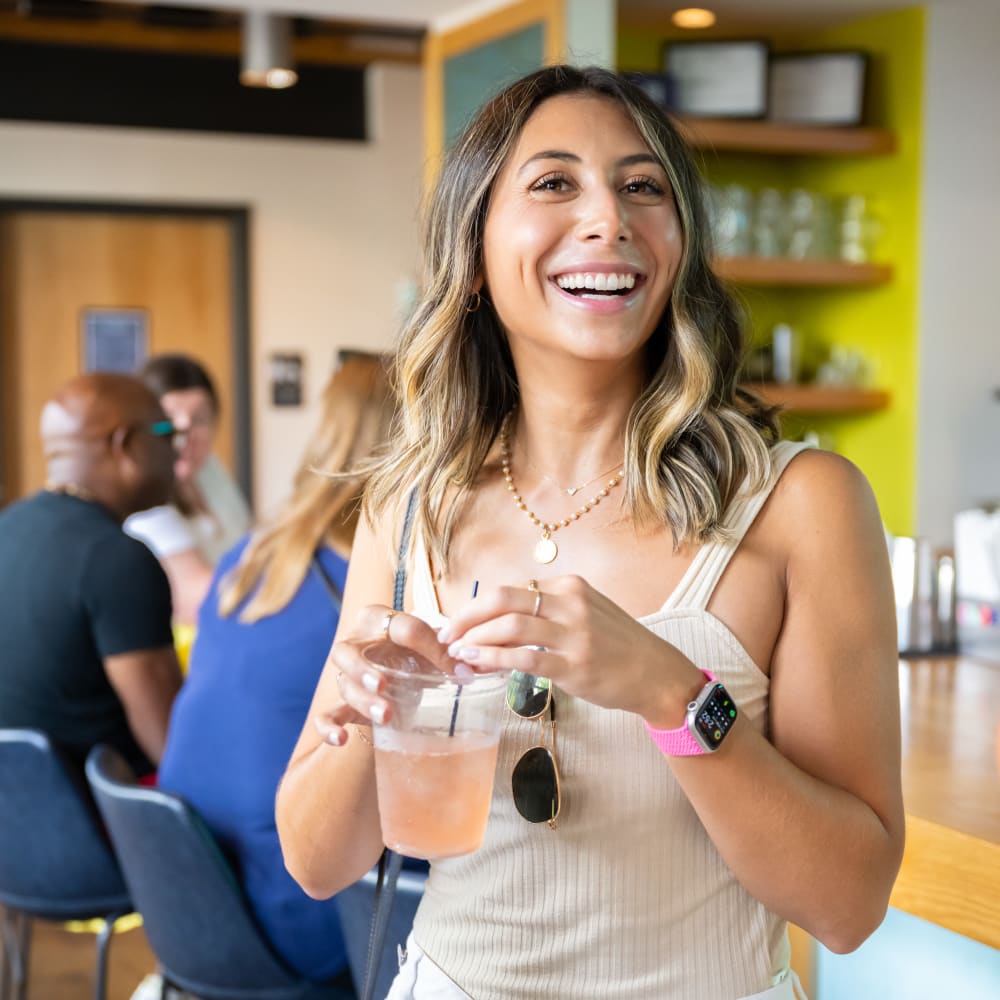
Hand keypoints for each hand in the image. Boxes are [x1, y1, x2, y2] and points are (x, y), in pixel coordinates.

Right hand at [313, 605, 455, 746]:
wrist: (398, 666)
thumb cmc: (414, 651)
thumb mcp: (432, 647)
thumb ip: (447, 654)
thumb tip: (468, 672)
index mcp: (378, 619)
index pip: (400, 627)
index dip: (430, 647)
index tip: (455, 669)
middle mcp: (354, 643)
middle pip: (347, 652)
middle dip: (362, 669)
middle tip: (381, 684)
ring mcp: (345, 674)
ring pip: (343, 685)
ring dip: (362, 700)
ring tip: (385, 715)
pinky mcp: (343, 702)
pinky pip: (327, 714)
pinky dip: (328, 727)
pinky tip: (339, 739)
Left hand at [436, 576, 703, 722]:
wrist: (656, 673)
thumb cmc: (616, 646)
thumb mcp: (585, 613)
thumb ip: (548, 612)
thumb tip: (499, 622)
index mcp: (569, 586)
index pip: (511, 589)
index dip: (477, 606)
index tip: (458, 623)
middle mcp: (570, 603)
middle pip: (503, 599)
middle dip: (467, 617)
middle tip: (447, 635)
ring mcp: (574, 633)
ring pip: (510, 626)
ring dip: (475, 640)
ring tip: (457, 653)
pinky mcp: (575, 665)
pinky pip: (525, 658)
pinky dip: (494, 660)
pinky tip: (477, 665)